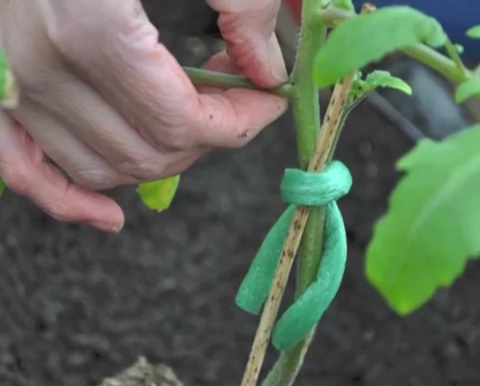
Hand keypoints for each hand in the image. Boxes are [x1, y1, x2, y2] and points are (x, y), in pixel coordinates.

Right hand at [0, 0, 286, 231]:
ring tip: (189, 125)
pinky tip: (108, 216)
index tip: (265, 101)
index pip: (183, 120)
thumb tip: (269, 68)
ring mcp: (8, 88)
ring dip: (159, 158)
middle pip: (150, 152)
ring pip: (103, 169)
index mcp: (89, 27)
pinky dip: (71, 202)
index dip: (239, 121)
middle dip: (209, 136)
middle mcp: (38, 69)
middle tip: (235, 101)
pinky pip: (28, 173)